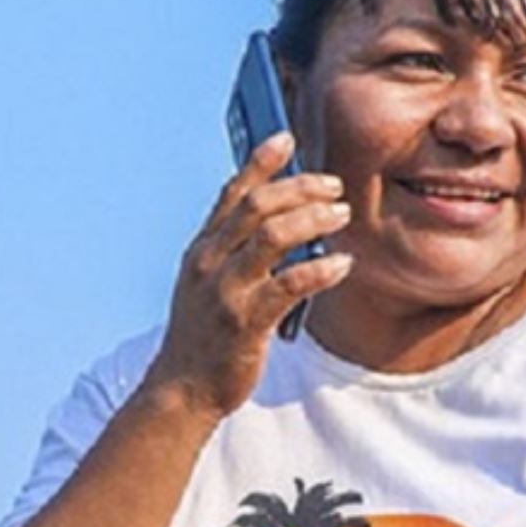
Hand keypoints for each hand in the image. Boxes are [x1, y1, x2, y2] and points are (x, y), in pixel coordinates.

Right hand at [143, 132, 353, 418]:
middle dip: (300, 189)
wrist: (183, 388)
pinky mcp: (244, 322)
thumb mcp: (208, 284)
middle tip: (335, 187)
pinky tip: (342, 265)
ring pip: (273, 237)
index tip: (287, 138)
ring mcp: (225, 291)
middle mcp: (209, 262)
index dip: (261, 163)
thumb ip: (236, 251)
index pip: (233, 193)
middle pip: (257, 207)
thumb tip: (284, 222)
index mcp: (202, 249)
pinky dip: (320, 271)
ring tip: (342, 215)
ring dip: (313, 219)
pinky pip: (288, 285)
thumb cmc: (206, 336)